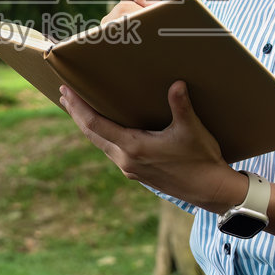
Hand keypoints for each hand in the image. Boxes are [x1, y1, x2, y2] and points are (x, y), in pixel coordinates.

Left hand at [58, 79, 245, 213]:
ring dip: (87, 126)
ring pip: (100, 144)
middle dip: (76, 114)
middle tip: (63, 95)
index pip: (96, 124)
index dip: (79, 107)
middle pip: (92, 134)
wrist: (210, 190)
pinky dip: (101, 136)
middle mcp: (125, 159)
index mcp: (133, 147)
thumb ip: (181, 105)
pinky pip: (110, 150)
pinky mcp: (137, 172)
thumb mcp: (191, 130)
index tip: (67, 92)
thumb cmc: (201, 159)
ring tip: (77, 109)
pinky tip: (104, 130)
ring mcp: (130, 168)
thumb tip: (176, 84)